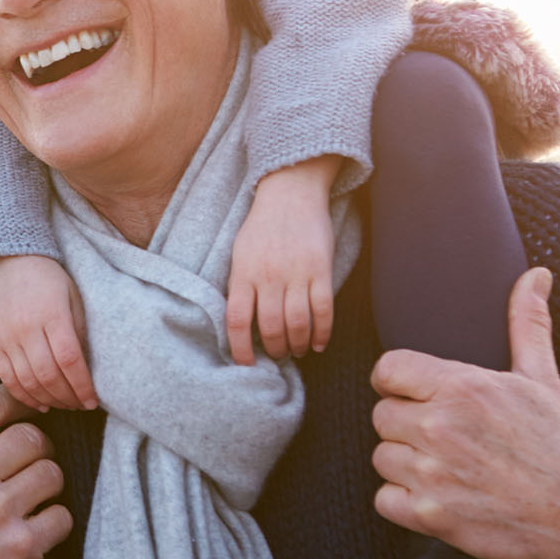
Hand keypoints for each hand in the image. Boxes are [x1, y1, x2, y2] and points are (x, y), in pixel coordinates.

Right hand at [0, 254, 96, 410]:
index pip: (69, 360)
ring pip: (28, 381)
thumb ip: (79, 330)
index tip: (93, 400)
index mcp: (52, 314)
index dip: (83, 386)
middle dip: (68, 398)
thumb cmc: (47, 277)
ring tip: (64, 404)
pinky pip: (7, 378)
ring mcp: (7, 337)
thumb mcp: (72, 295)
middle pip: (49, 376)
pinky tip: (39, 403)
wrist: (7, 260)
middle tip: (81, 405)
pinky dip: (23, 395)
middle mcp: (27, 328)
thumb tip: (87, 367)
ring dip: (49, 400)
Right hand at [0, 385, 70, 558]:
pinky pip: (60, 517)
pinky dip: (53, 524)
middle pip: (31, 435)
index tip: (22, 411)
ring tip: (32, 497)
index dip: (14, 403)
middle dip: (34, 447)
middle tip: (28, 462)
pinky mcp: (17, 550)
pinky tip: (33, 532)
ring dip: (47, 484)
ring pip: (51, 473)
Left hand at [226, 156, 338, 364]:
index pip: (236, 320)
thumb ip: (239, 284)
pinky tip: (319, 343)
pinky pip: (324, 310)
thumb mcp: (239, 252)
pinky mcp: (321, 270)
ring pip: (298, 323)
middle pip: (270, 326)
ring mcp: (296, 273)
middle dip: (275, 349)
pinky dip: (323, 333)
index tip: (246, 364)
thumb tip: (238, 321)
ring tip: (297, 351)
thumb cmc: (261, 227)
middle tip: (278, 355)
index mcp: (243, 272)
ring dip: (298, 344)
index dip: (240, 348)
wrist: (290, 194)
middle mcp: (268, 276)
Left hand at [371, 267, 559, 558]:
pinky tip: (440, 498)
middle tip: (445, 439)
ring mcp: (434, 473)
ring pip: (382, 457)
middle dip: (407, 426)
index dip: (400, 385)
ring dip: (407, 465)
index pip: (386, 370)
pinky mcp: (433, 516)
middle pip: (381, 415)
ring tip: (448, 468)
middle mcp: (440, 426)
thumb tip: (535, 275)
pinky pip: (385, 500)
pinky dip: (405, 503)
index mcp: (461, 387)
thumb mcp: (542, 379)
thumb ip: (526, 323)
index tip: (420, 397)